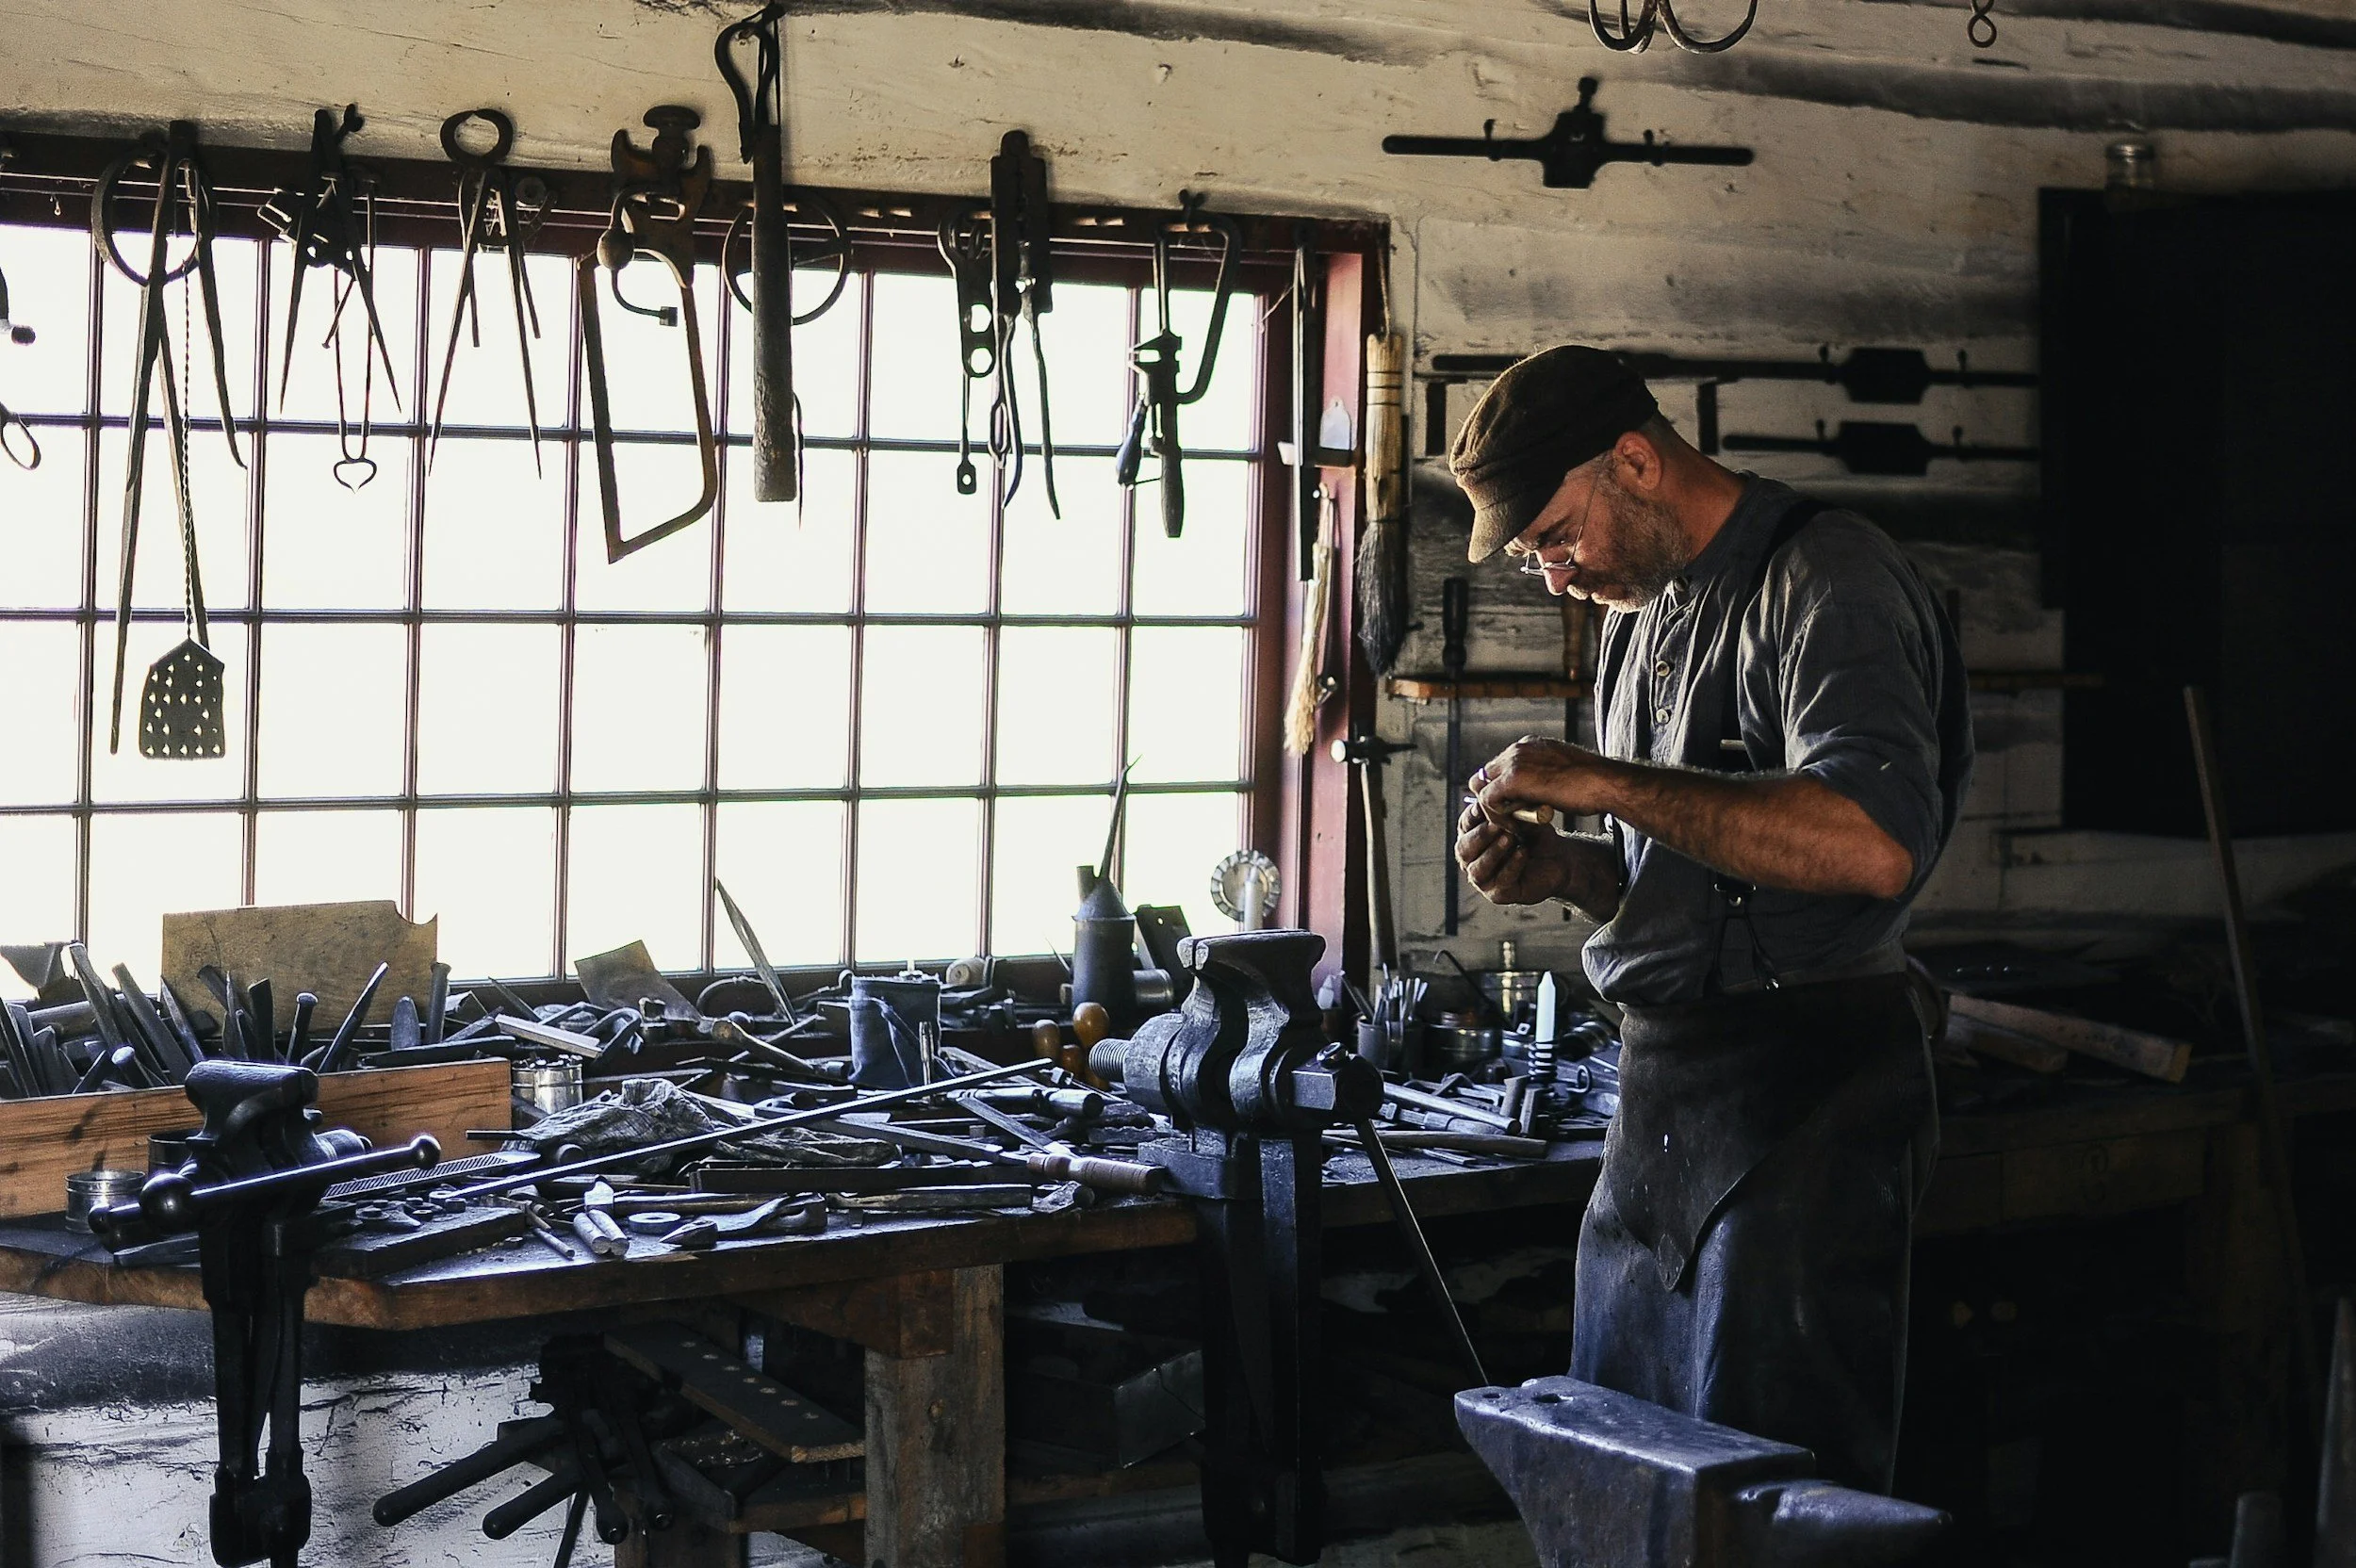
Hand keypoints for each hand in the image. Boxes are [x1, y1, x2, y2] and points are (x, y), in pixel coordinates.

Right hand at [1454, 797, 1571, 906]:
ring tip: (1510, 838)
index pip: (1464, 825)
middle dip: (1480, 835)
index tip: (1485, 806)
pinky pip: (1500, 881)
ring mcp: (1483, 878)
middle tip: (1497, 824)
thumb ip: (1507, 807)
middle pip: (1464, 848)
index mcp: (1472, 836)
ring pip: (1477, 868)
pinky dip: (1511, 866)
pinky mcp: (1498, 893)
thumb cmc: (1535, 836)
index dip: (1473, 816)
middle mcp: (1472, 858)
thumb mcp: (1523, 817)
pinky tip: (1522, 853)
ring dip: (1493, 852)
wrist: (1558, 860)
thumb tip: (1492, 790)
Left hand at [1472, 736, 1620, 821]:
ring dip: (1494, 809)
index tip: (1514, 811)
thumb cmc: (1591, 784)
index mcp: (1529, 746)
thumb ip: (1540, 779)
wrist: (1604, 783)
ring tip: (1514, 826)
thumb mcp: (1560, 774)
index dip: (1502, 791)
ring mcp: (1513, 761)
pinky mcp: (1512, 778)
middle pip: (1484, 775)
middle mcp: (1518, 749)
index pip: (1498, 767)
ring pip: (1483, 788)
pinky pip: (1487, 800)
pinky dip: (1496, 816)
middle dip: (1493, 798)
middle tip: (1510, 820)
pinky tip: (1515, 827)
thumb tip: (1530, 797)